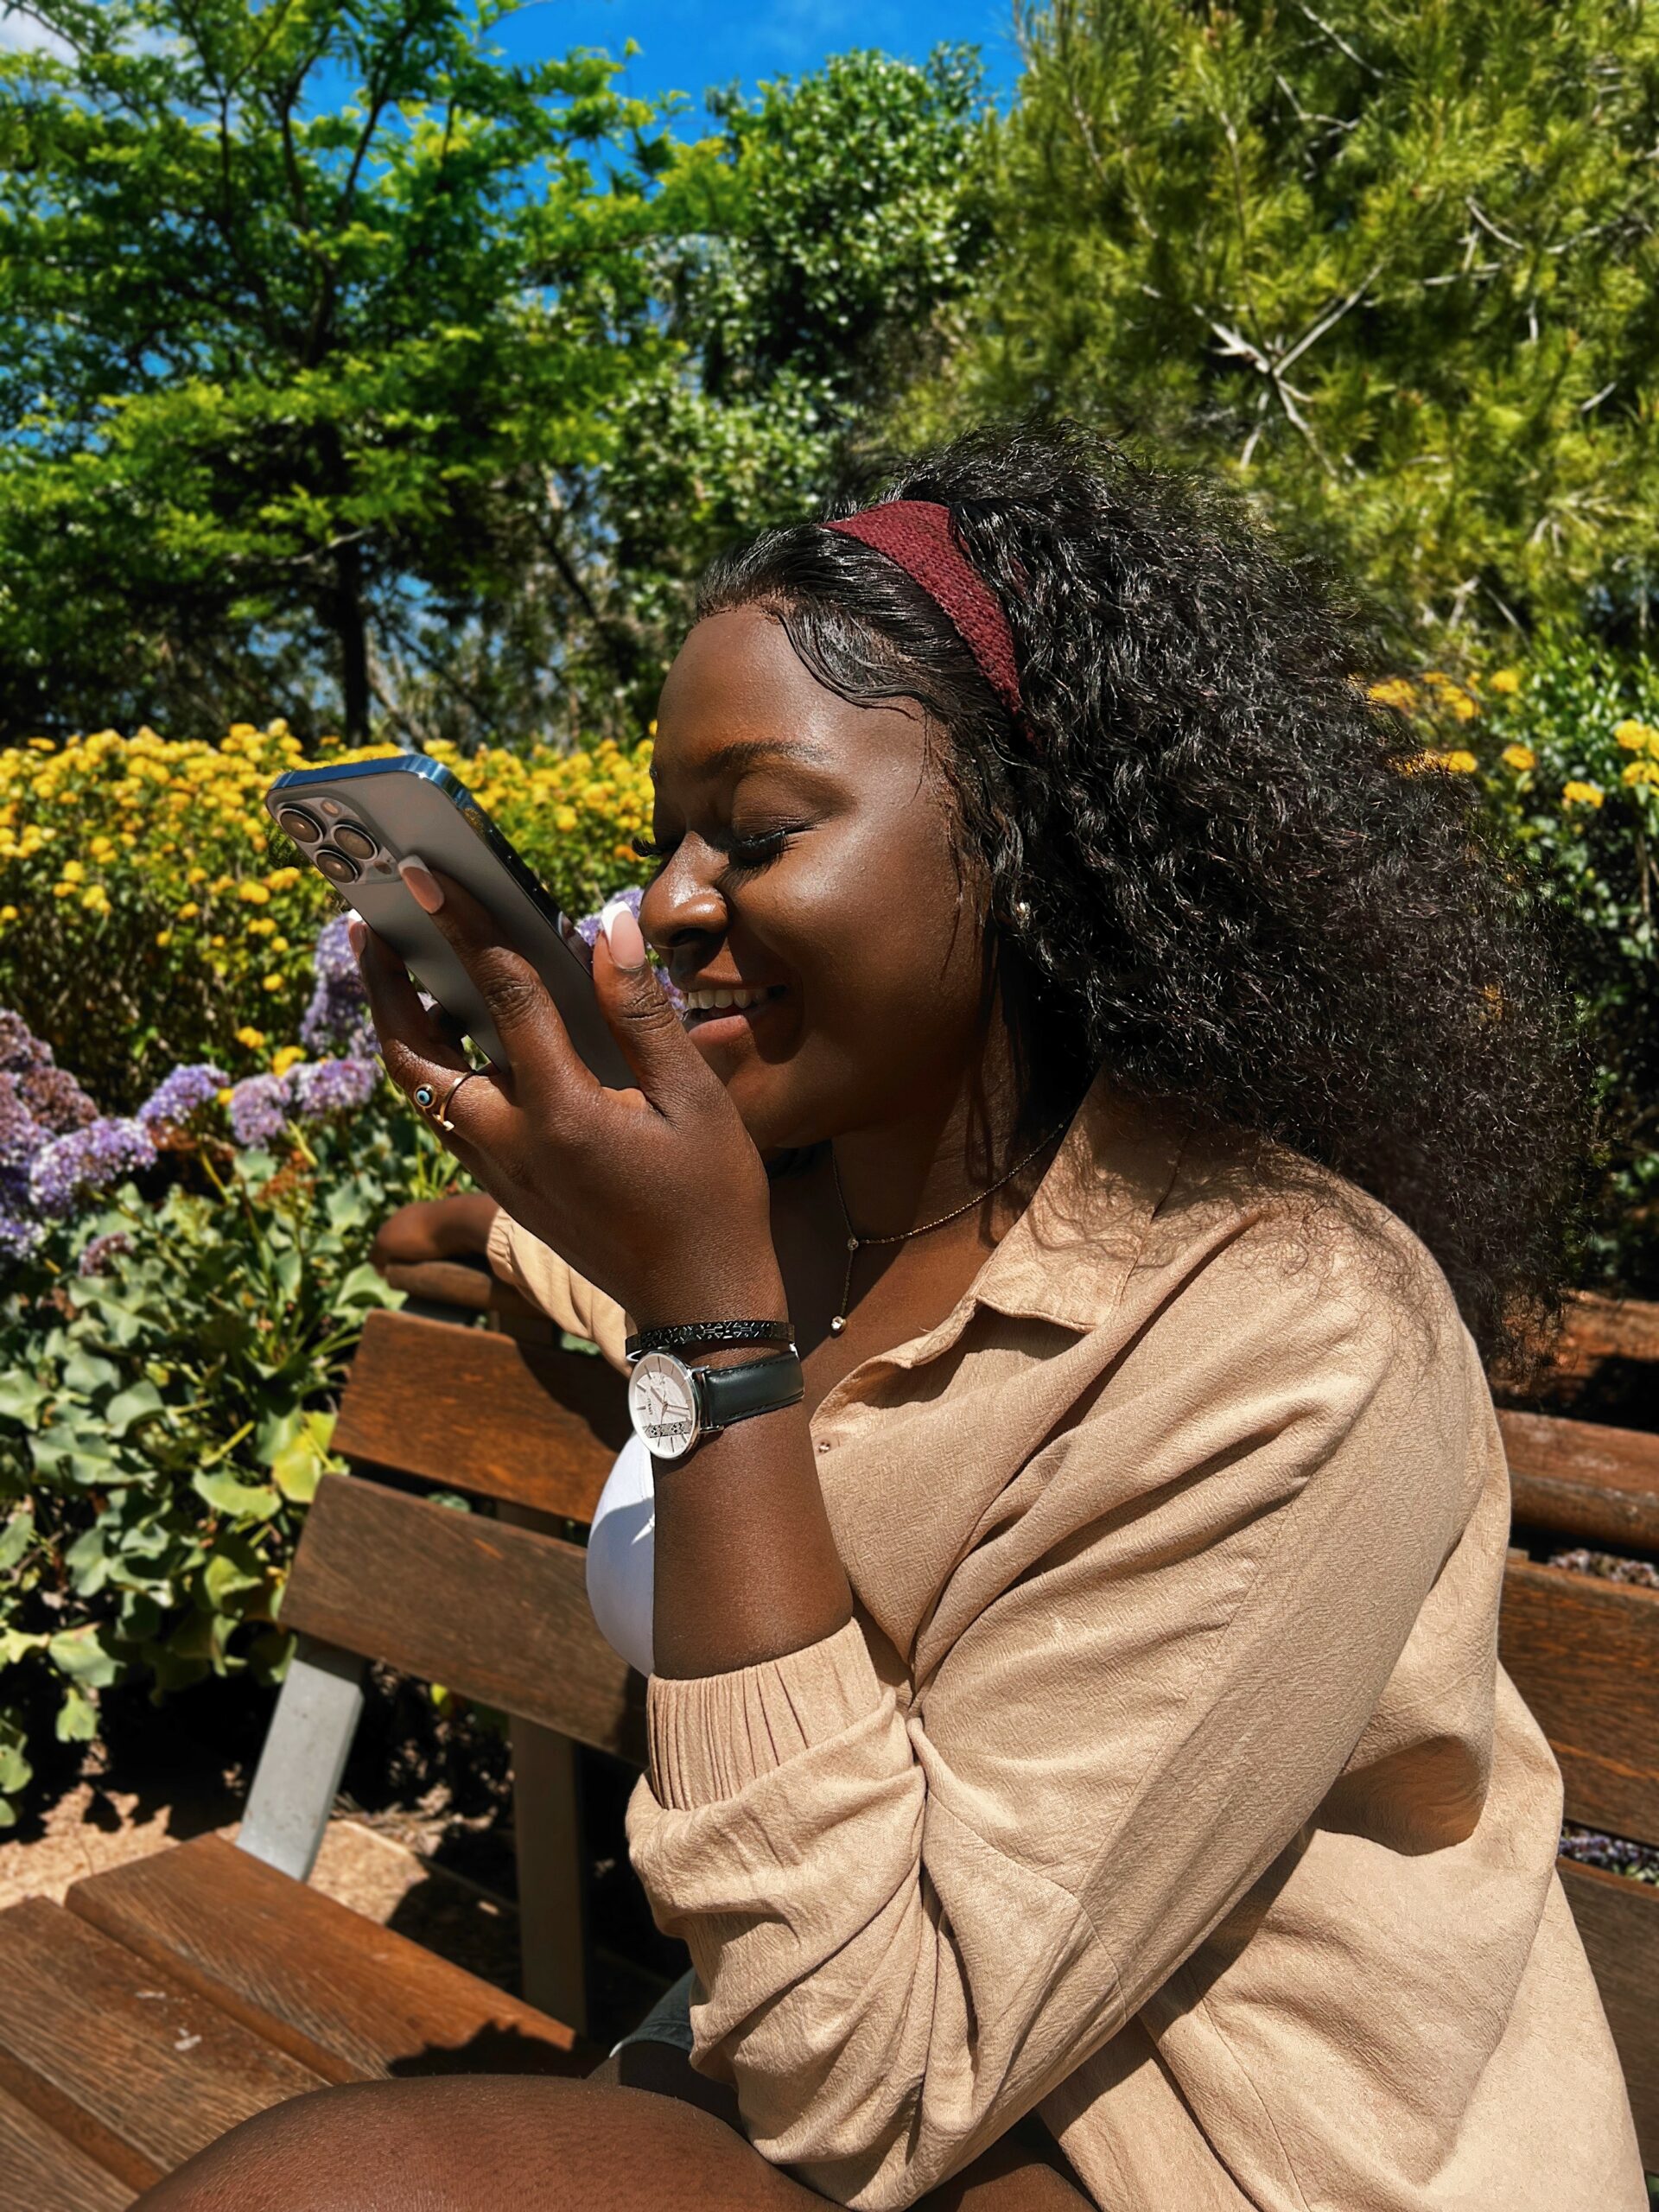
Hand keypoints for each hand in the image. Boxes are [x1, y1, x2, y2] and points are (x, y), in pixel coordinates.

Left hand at [352, 866, 783, 1328]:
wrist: (699, 1304)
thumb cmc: (713, 1198)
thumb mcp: (695, 1100)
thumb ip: (642, 1014)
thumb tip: (607, 926)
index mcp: (561, 1112)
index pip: (500, 993)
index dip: (462, 925)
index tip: (424, 874)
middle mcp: (511, 1143)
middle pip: (416, 1053)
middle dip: (386, 983)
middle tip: (369, 922)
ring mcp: (499, 1173)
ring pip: (421, 1091)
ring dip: (399, 1027)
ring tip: (393, 969)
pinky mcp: (504, 1192)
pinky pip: (445, 1120)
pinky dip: (433, 1069)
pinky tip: (448, 1037)